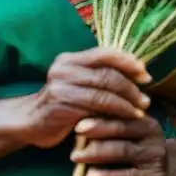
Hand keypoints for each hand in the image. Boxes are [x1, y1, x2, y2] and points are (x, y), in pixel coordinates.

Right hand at [17, 48, 151, 148]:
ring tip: (140, 110)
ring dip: (127, 102)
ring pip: (104, 91)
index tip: (145, 74)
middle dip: (131, 86)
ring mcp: (61, 87)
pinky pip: (96, 108)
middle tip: (145, 99)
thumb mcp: (77, 84)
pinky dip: (116, 113)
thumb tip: (136, 73)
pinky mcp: (62, 106)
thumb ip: (98, 76)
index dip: (128, 62)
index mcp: (69, 59)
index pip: (104, 53)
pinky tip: (126, 119)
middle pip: (107, 73)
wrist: (29, 122)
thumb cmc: (61, 104)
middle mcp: (64, 68)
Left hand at [69, 117, 175, 175]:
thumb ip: (113, 124)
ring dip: (96, 153)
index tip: (78, 119)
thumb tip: (79, 117)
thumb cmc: (142, 149)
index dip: (99, 115)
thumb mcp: (133, 132)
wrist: (174, 172)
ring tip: (76, 157)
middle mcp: (151, 135)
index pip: (120, 113)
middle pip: (121, 128)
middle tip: (75, 134)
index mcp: (144, 120)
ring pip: (122, 150)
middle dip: (96, 130)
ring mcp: (154, 156)